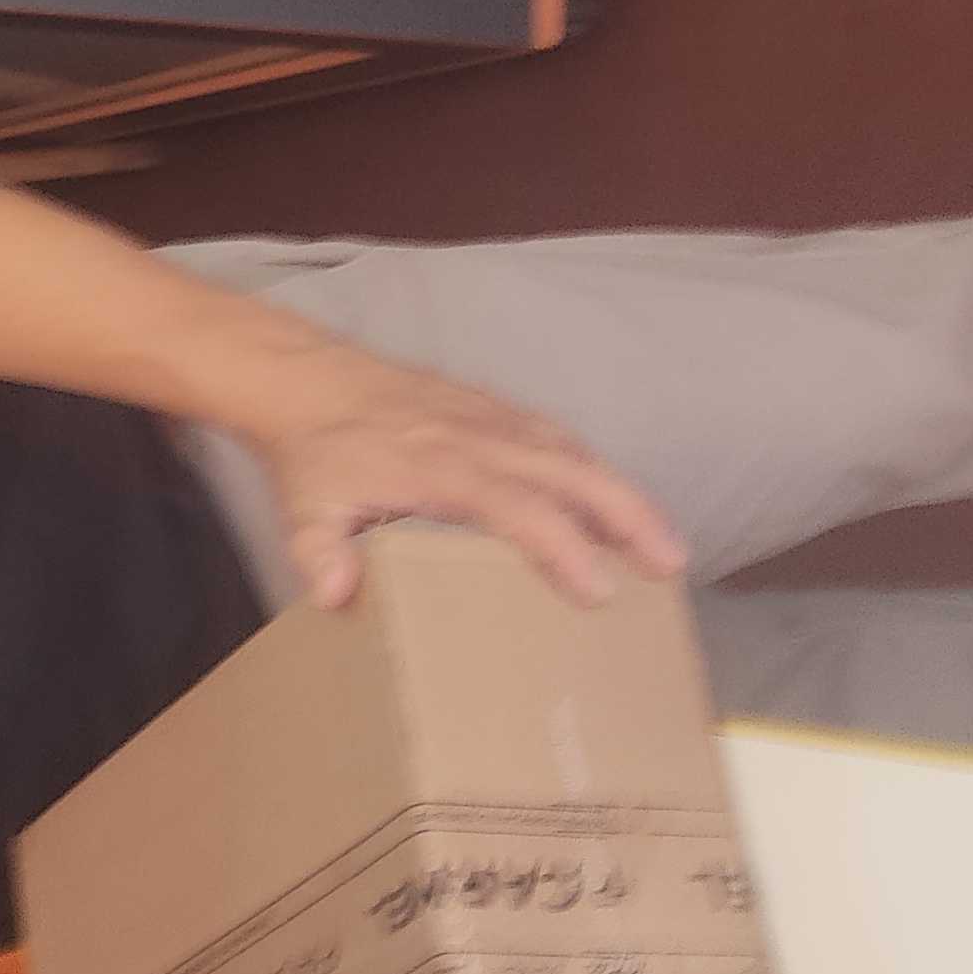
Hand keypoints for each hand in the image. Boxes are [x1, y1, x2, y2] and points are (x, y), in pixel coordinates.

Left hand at [241, 344, 685, 607]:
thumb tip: (335, 593)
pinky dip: (594, 469)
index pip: (515, 507)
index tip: (597, 588)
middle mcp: (478, 438)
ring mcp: (492, 419)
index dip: (560, 546)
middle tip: (670, 564)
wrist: (308, 380)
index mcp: (439, 467)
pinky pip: (557, 438)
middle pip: (570, 471)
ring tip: (664, 544)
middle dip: (627, 516)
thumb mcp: (302, 507)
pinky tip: (617, 502)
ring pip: (574, 452)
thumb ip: (317, 552)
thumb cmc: (314, 452)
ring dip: (624, 496)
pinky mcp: (495, 410)